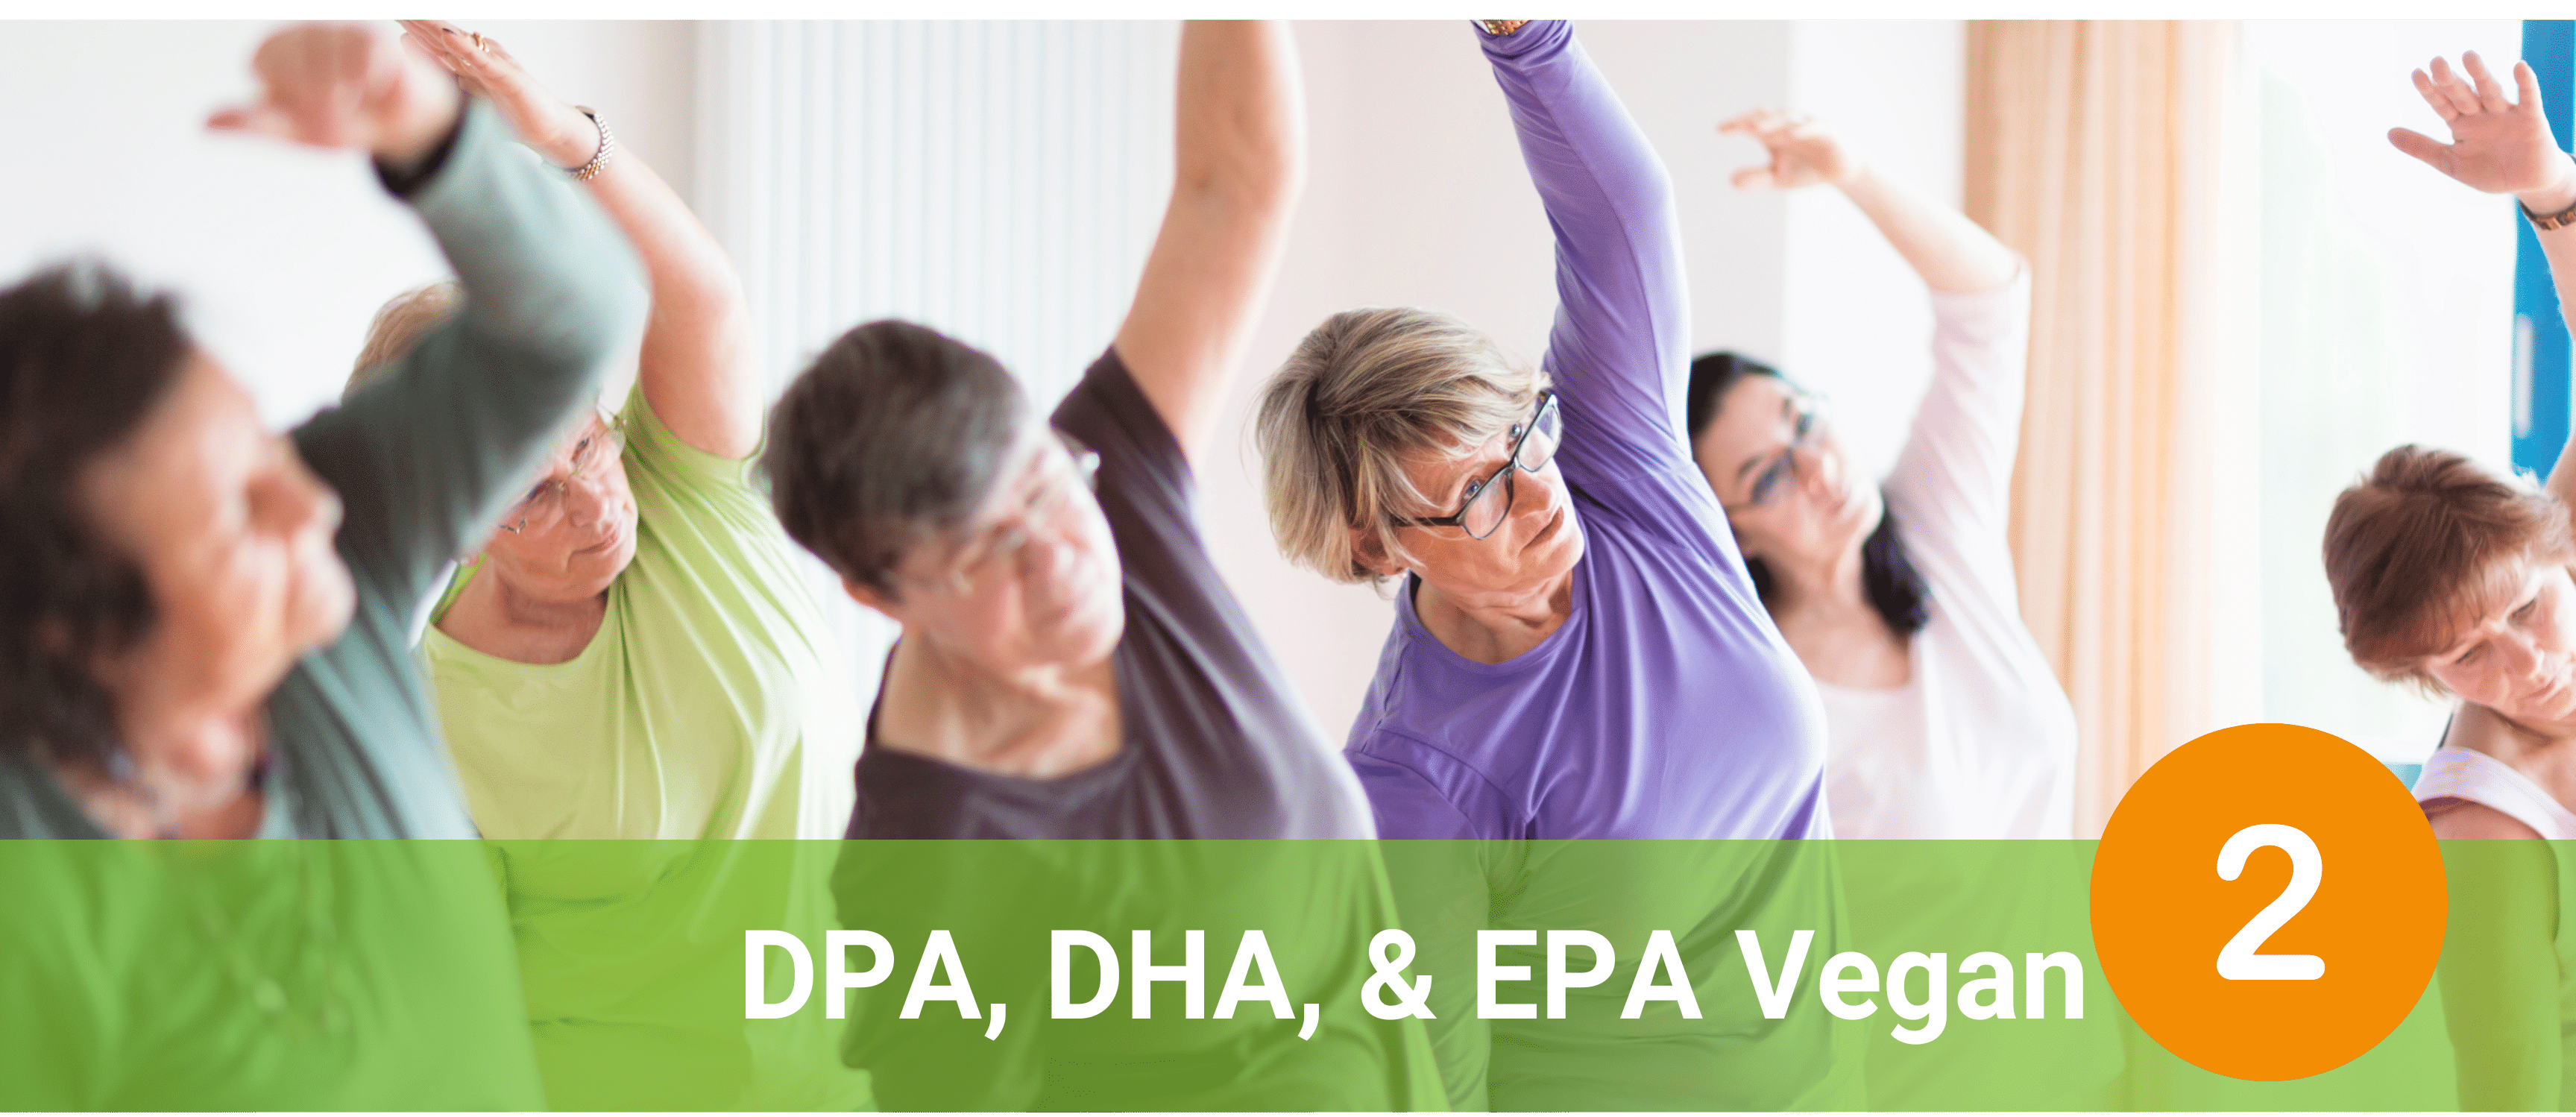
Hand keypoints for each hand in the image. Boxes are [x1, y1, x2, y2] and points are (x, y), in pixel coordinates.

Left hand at [209, 23, 460, 163]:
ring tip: (355, 104)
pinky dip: (371, 84)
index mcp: (273, 54)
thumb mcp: (294, 131)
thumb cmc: (337, 123)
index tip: (305, 115)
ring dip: (345, 91)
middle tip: (332, 120)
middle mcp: (303, 36)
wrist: (395, 127)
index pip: (268, 59)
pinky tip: (374, 92)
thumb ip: (255, 124)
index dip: (290, 92)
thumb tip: (205, 124)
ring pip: (333, 52)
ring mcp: (339, 34)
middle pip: (301, 54)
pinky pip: (367, 56)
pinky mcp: (375, 38)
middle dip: (319, 97)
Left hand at [399, 20, 600, 168]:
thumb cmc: (510, 109)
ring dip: (435, 27)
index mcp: (468, 61)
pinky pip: (484, 62)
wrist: (548, 129)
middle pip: (442, 35)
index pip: (433, 41)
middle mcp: (481, 56)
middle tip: (394, 8)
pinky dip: (465, 49)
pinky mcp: (510, 79)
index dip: (411, 27)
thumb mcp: (469, 93)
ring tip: (413, 14)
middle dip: (418, 21)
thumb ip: (445, 74)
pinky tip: (448, 36)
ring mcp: (495, 65)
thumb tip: (416, 55)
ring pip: (460, 43)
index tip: (389, 14)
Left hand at [1720, 108, 1859, 191]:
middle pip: (1766, 115)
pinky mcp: (1828, 131)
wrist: (1841, 172)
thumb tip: (1731, 181)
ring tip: (1756, 129)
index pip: (1751, 124)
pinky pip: (1814, 127)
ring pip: (1788, 118)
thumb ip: (1757, 178)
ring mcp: (1808, 125)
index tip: (1720, 129)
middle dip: (1750, 119)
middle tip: (1734, 126)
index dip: (1736, 124)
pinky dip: (1803, 129)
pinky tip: (1791, 134)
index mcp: (1774, 133)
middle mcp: (1788, 124)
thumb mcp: (1779, 179)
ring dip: (1772, 122)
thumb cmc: (1806, 170)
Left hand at [2389, 51, 2575, 212]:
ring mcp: (2505, 115)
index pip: (2441, 104)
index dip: (2429, 90)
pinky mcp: (2531, 119)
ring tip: (2468, 56)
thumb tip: (2388, 132)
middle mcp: (2481, 114)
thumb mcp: (2449, 162)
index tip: (2416, 74)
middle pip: (2463, 94)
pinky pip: (2528, 99)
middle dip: (2450, 80)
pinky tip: (2519, 67)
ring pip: (2490, 92)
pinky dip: (2526, 84)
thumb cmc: (2488, 170)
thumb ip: (2421, 147)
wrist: (2526, 184)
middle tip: (2436, 61)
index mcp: (2461, 123)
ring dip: (2480, 75)